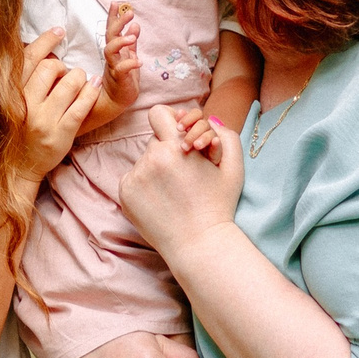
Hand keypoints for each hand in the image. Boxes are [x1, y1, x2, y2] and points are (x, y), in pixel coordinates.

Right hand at [14, 29, 97, 184]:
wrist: (16, 167)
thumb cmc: (13, 131)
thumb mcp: (8, 103)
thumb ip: (18, 80)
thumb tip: (37, 50)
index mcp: (11, 95)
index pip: (29, 58)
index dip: (45, 40)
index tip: (58, 31)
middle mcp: (25, 105)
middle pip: (50, 66)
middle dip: (63, 65)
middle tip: (65, 73)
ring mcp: (44, 120)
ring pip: (71, 82)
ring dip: (80, 77)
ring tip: (81, 82)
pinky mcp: (61, 133)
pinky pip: (82, 105)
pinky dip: (91, 92)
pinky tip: (95, 86)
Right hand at [101, 2, 141, 111]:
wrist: (116, 101)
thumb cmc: (122, 78)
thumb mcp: (129, 56)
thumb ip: (131, 41)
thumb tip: (135, 24)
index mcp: (115, 49)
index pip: (112, 29)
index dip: (113, 16)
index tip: (116, 3)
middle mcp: (112, 56)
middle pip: (110, 36)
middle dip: (118, 23)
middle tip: (129, 13)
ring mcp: (113, 67)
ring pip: (111, 51)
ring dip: (121, 41)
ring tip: (132, 36)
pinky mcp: (118, 79)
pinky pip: (122, 70)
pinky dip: (130, 64)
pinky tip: (139, 61)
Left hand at [119, 103, 244, 256]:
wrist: (199, 243)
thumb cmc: (219, 204)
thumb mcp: (232, 166)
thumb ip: (224, 135)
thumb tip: (208, 119)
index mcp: (175, 146)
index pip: (159, 114)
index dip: (169, 120)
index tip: (177, 133)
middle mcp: (151, 158)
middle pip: (154, 141)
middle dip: (168, 151)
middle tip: (183, 173)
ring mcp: (135, 176)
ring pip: (144, 161)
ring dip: (157, 170)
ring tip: (174, 192)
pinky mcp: (125, 193)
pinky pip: (134, 179)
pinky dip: (145, 187)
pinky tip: (162, 202)